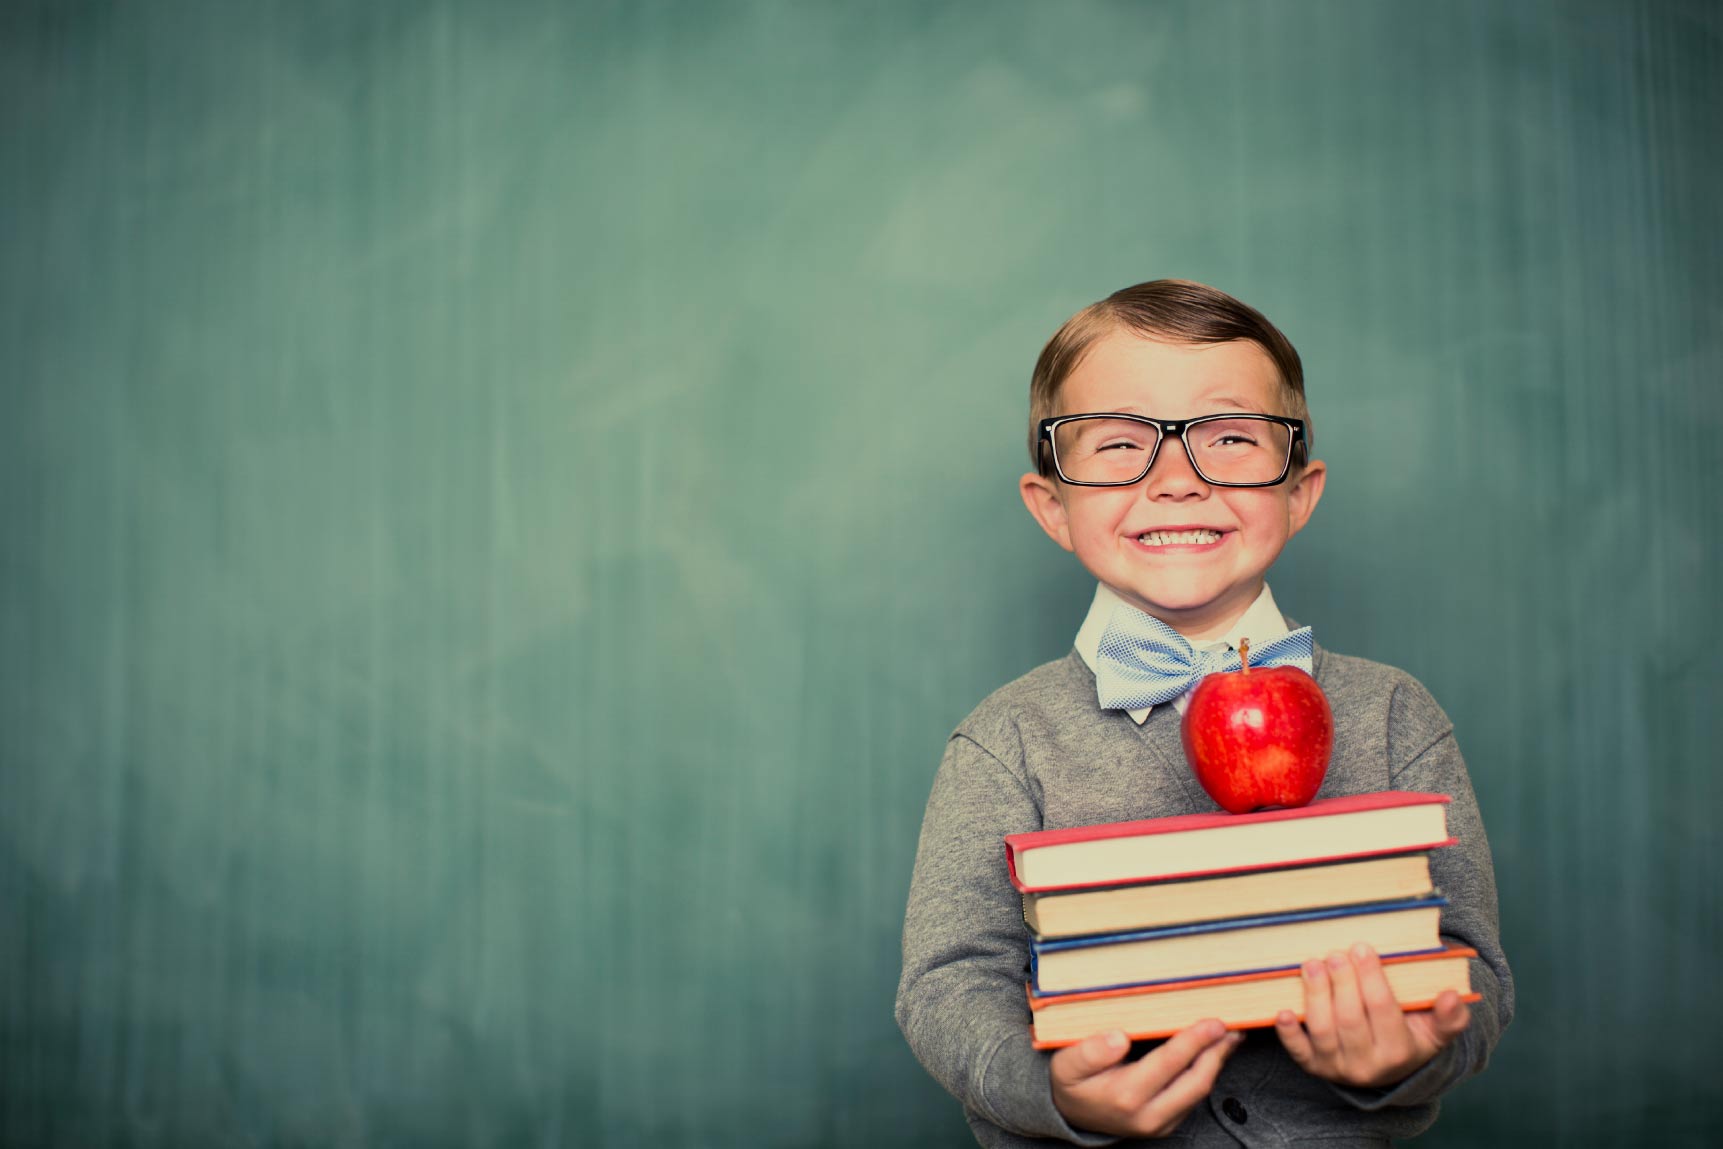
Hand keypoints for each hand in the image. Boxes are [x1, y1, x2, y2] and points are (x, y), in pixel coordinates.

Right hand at [1050, 1020, 1242, 1137]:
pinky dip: (1206, 1071)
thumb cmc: (1072, 1082)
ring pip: (1199, 1091)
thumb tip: (1119, 1037)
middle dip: (1216, 1052)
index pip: (1170, 1063)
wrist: (1071, 1113)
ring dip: (1216, 1061)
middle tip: (1231, 1025)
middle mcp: (1148, 1116)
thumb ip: (1089, 1051)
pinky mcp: (1167, 1124)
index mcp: (1126, 1096)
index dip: (1195, 1040)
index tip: (1214, 1021)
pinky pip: (1194, 1096)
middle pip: (1196, 1082)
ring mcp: (1161, 1124)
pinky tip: (1211, 1052)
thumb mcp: (1067, 1064)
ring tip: (1228, 1035)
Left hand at [1275, 944, 1470, 1088]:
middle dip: (1341, 982)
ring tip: (1312, 965)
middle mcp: (1367, 1065)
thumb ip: (1450, 1017)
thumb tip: (1453, 996)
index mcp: (1399, 1052)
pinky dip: (1287, 1033)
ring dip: (1315, 995)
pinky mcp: (1314, 1066)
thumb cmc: (1411, 1036)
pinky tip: (1281, 1010)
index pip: (1382, 1010)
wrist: (1387, 1069)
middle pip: (1350, 1019)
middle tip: (1335, 953)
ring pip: (1323, 1031)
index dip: (1371, 978)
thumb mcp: (1436, 1031)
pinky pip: (1297, 1052)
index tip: (1362, 948)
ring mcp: (1337, 1067)